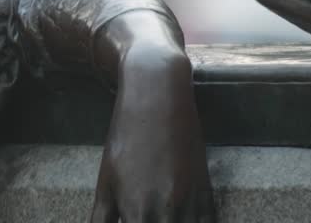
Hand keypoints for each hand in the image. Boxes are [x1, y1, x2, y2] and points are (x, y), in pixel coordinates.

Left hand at [91, 44, 214, 221]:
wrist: (158, 99)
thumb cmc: (126, 139)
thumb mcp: (106, 179)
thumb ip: (102, 217)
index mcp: (134, 211)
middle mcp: (165, 212)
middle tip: (147, 222)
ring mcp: (190, 205)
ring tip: (164, 221)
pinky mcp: (208, 196)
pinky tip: (185, 221)